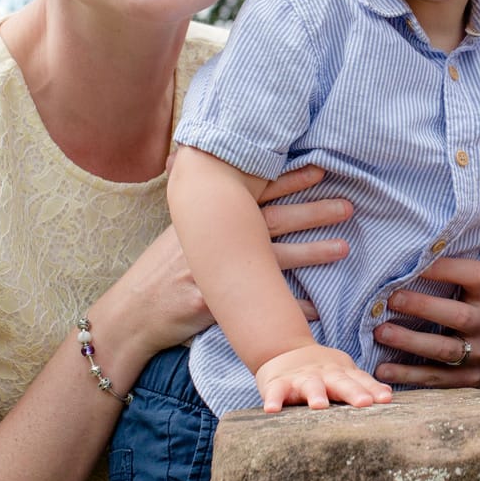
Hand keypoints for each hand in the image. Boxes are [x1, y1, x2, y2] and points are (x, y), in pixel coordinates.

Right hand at [90, 166, 348, 374]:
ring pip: (272, 259)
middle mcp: (215, 239)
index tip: (320, 168)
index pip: (254, 192)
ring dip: (310, 252)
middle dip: (310, 210)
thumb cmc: (160, 271)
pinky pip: (258, 306)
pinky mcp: (213, 302)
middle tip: (347, 205)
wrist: (132, 312)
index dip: (287, 179)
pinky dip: (288, 307)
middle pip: (271, 220)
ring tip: (343, 247)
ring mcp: (214, 270)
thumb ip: (205, 212)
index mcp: (210, 219)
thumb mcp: (178, 232)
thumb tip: (218, 182)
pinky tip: (316, 307)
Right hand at [254, 343, 392, 411]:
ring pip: (310, 386)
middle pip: (340, 382)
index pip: (360, 381)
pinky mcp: (278, 383)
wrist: (284, 351)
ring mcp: (301, 379)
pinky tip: (271, 409)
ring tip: (319, 405)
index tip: (386, 399)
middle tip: (364, 403)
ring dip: (315, 394)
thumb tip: (388, 395)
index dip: (373, 389)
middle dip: (352, 392)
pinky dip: (273, 399)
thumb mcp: (342, 374)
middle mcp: (324, 375)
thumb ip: (362, 385)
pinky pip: (276, 392)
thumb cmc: (321, 371)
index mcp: (341, 374)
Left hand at [374, 256, 479, 388]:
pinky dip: (407, 374)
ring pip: (445, 350)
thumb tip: (436, 215)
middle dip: (423, 307)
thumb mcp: (462, 286)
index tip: (414, 263)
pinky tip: (382, 368)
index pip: (476, 275)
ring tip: (379, 332)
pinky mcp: (467, 381)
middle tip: (390, 298)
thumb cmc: (459, 307)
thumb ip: (451, 259)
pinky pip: (436, 378)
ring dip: (410, 341)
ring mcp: (479, 355)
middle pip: (459, 316)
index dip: (447, 268)